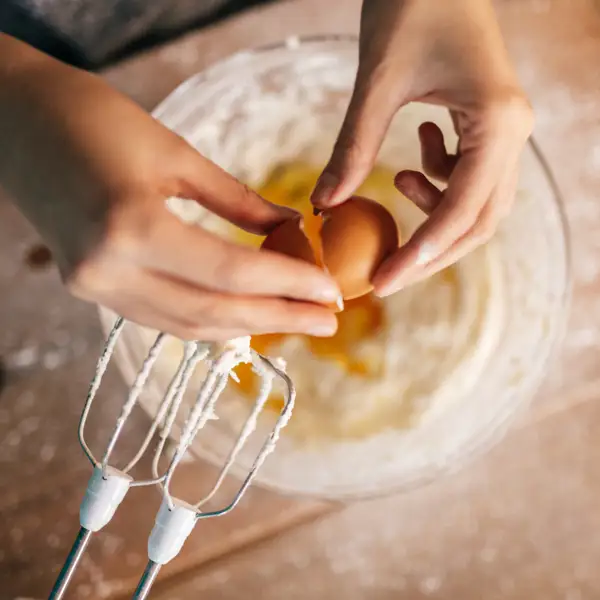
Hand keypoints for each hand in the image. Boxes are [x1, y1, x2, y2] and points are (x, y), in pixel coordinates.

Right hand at [0, 36, 339, 339]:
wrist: (14, 122)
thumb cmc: (92, 118)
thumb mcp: (175, 154)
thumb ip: (237, 202)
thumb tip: (289, 229)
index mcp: (131, 227)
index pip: (230, 272)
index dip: (288, 285)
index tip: (330, 292)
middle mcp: (108, 271)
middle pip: (213, 312)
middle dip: (279, 319)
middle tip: (328, 321)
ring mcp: (95, 287)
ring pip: (188, 325)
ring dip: (247, 327)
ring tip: (295, 320)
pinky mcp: (91, 288)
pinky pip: (162, 318)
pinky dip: (209, 320)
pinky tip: (244, 316)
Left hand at [311, 0, 533, 295]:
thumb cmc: (412, 6)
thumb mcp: (378, 83)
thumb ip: (352, 147)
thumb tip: (323, 206)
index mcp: (497, 123)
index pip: (462, 212)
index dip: (421, 254)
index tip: (382, 283)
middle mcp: (513, 133)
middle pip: (478, 221)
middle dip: (430, 251)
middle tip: (385, 271)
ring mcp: (505, 130)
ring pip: (477, 204)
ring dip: (435, 212)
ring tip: (397, 180)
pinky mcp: (488, 126)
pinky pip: (469, 176)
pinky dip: (438, 181)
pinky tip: (415, 152)